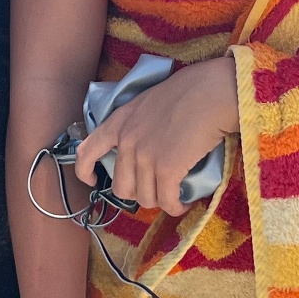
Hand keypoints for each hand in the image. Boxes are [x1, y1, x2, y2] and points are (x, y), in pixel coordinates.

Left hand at [76, 57, 236, 215]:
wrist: (213, 91)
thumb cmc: (190, 90)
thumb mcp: (149, 101)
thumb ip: (137, 123)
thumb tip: (142, 146)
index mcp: (119, 122)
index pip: (86, 151)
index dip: (85, 172)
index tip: (93, 181)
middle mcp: (127, 141)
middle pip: (121, 187)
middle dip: (139, 193)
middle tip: (157, 188)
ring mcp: (145, 156)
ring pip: (144, 198)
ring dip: (161, 200)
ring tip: (174, 194)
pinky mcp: (167, 169)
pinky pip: (166, 201)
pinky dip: (175, 207)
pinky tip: (184, 203)